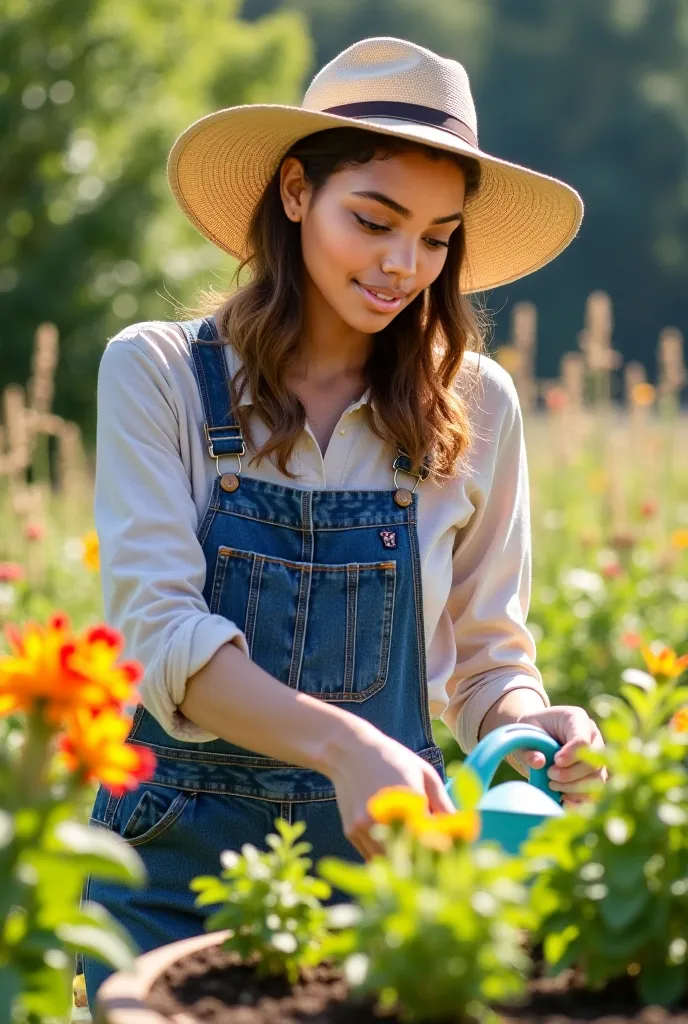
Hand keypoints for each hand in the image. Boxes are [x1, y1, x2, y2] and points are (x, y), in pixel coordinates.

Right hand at [324, 721, 454, 860]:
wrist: (348, 751)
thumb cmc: (393, 759)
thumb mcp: (425, 775)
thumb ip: (444, 806)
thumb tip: (464, 833)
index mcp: (410, 799)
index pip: (434, 841)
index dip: (444, 851)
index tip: (452, 855)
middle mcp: (386, 816)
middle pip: (412, 858)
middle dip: (425, 864)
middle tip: (436, 863)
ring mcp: (365, 826)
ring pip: (391, 863)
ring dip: (405, 864)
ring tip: (416, 858)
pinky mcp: (352, 832)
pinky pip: (374, 857)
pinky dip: (387, 857)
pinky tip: (394, 845)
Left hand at [511, 705, 606, 806]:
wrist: (536, 737)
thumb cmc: (531, 731)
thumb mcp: (524, 732)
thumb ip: (528, 746)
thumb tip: (538, 762)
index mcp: (576, 718)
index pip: (583, 740)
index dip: (571, 755)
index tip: (555, 762)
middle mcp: (593, 735)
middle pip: (594, 761)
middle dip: (571, 774)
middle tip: (549, 775)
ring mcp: (597, 756)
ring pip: (597, 778)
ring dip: (575, 788)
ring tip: (553, 786)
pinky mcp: (596, 774)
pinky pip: (596, 791)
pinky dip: (581, 799)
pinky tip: (564, 800)